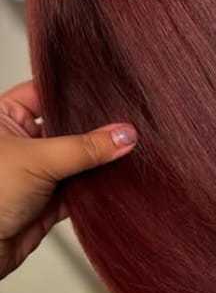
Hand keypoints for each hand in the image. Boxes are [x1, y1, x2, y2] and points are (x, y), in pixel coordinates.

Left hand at [0, 79, 137, 279]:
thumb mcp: (37, 160)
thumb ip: (85, 147)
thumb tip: (122, 135)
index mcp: (5, 118)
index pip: (46, 94)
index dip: (75, 93)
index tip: (108, 93)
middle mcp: (21, 141)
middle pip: (67, 126)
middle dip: (94, 129)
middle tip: (124, 125)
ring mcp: (37, 170)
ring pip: (77, 158)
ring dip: (98, 159)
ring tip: (126, 150)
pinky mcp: (49, 199)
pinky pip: (81, 187)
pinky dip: (97, 186)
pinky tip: (113, 179)